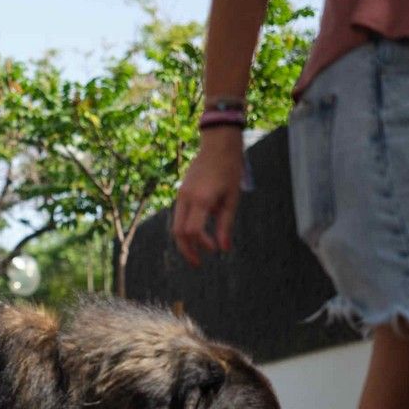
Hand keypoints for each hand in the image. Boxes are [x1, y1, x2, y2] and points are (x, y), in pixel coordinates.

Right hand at [172, 132, 244, 266]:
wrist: (218, 145)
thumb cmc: (229, 169)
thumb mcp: (232, 198)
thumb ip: (226, 224)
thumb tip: (223, 248)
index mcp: (201, 199)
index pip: (194, 231)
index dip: (202, 244)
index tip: (214, 250)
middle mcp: (186, 198)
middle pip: (178, 232)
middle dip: (187, 250)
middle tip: (198, 263)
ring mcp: (181, 195)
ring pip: (176, 225)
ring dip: (185, 241)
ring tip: (198, 251)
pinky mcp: (181, 193)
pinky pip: (179, 215)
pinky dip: (186, 228)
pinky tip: (199, 232)